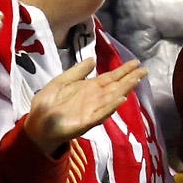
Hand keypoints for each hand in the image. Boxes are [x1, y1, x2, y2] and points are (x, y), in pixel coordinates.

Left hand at [25, 59, 146, 153]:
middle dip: (130, 78)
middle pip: (116, 86)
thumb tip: (93, 59)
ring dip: (125, 90)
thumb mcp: (62, 81)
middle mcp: (94, 97)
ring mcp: (92, 109)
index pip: (110, 77)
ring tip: (136, 80)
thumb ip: (78, 71)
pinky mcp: (87, 121)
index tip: (136, 62)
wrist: (37, 123)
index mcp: (89, 87)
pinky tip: (121, 99)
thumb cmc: (49, 103)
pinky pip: (101, 113)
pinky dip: (111, 106)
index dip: (123, 70)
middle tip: (145, 70)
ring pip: (112, 98)